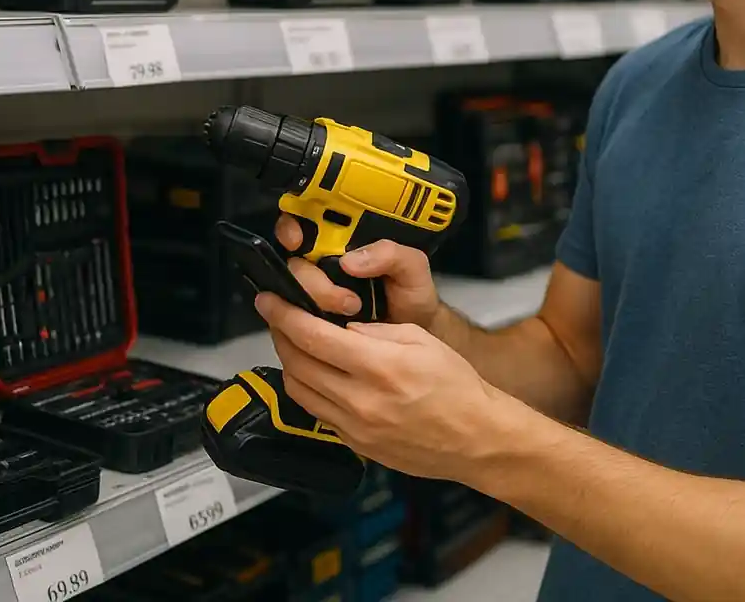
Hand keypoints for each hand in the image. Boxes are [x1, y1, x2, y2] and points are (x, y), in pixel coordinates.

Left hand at [255, 292, 505, 480]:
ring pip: (299, 389)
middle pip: (297, 362)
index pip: (313, 336)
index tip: (268, 299)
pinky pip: (316, 411)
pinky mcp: (355, 445)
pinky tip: (316, 372)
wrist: (476, 438)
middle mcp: (361, 400)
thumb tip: (341, 327)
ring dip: (289, 361)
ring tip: (294, 341)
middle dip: (280, 334)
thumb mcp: (420, 339)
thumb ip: (375, 330)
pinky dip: (307, 387)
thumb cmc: (456, 384)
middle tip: (278, 315)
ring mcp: (355, 427)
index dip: (284, 314)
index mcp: (379, 366)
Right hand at [275, 215, 440, 327]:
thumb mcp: (412, 266)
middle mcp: (323, 264)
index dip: (291, 228)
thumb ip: (391, 254)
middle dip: (310, 278)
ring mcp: (314, 293)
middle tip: (347, 299)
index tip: (296, 240)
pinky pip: (293, 317)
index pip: (304, 224)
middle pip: (293, 261)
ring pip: (289, 290)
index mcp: (343, 241)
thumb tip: (350, 260)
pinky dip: (302, 320)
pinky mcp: (310, 320)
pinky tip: (328, 325)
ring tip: (351, 310)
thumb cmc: (411, 295)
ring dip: (314, 301)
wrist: (413, 332)